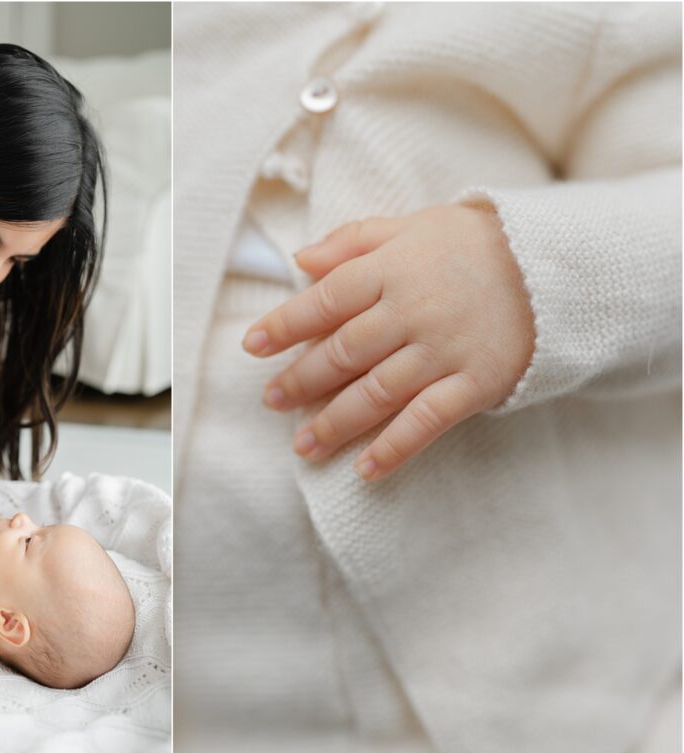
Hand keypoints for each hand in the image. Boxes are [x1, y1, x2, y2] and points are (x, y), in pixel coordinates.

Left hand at [243, 204, 534, 480]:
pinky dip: (395, 448)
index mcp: (392, 270)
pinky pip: (428, 422)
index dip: (285, 324)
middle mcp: (413, 312)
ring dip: (335, 423)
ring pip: (377, 393)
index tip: (252, 346)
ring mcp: (444, 351)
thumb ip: (354, 241)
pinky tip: (365, 470)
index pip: (326, 299)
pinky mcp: (476, 383)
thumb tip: (301, 260)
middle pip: (344, 352)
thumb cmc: (471, 244)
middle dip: (301, 380)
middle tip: (272, 400)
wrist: (555, 266)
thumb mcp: (412, 226)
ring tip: (303, 445)